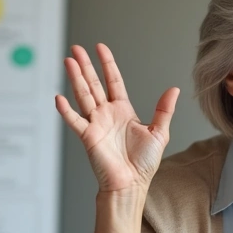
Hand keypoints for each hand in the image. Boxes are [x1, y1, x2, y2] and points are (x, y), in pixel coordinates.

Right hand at [55, 44, 179, 195]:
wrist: (131, 184)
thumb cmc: (143, 163)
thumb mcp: (159, 132)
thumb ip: (164, 110)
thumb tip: (174, 89)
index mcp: (123, 110)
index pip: (113, 81)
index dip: (107, 64)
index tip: (100, 48)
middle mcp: (107, 114)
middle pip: (94, 84)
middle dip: (85, 66)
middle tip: (76, 48)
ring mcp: (96, 124)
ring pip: (83, 95)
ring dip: (75, 78)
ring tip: (68, 61)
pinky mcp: (88, 137)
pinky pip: (75, 121)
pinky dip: (66, 110)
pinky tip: (59, 97)